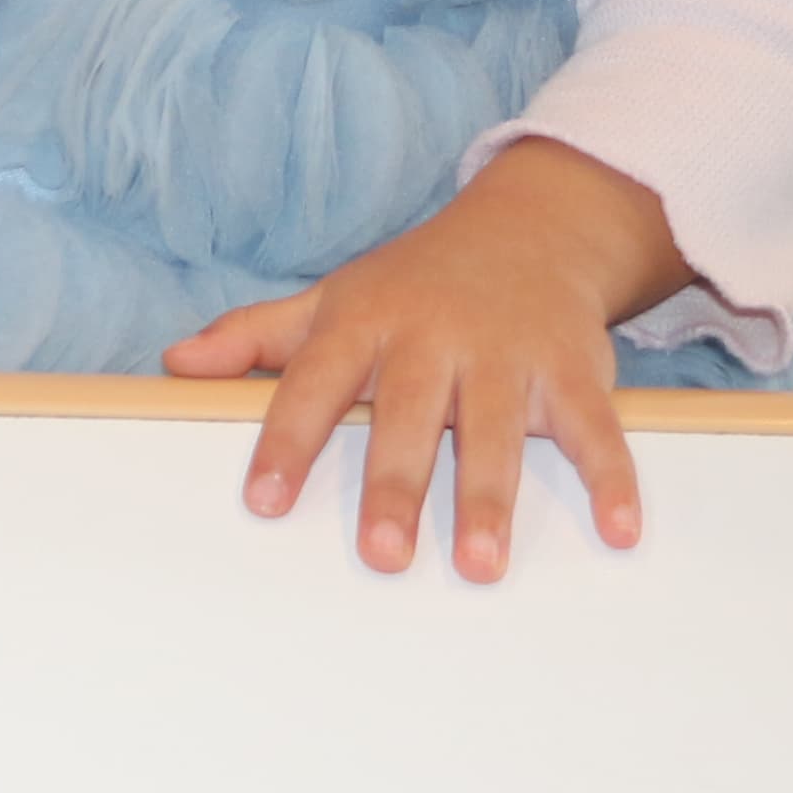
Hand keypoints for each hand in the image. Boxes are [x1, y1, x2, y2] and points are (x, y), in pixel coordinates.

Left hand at [164, 137, 684, 580]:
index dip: (286, 442)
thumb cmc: (414, 282)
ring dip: (489, 498)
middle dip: (394, 486)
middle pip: (408, 416)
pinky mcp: (574, 367)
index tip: (264, 502)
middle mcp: (434, 336)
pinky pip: (596, 426)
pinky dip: (612, 477)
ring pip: (497, 429)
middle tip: (381, 557)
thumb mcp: (332, 298)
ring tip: (478, 565)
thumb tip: (173, 366)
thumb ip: (256, 337)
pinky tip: (619, 531)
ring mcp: (507, 351)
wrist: (529, 226)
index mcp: (364, 322)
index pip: (312, 385)